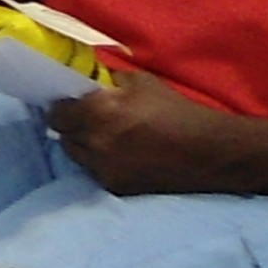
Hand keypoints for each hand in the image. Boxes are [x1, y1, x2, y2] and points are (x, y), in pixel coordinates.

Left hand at [49, 68, 253, 196]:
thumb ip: (109, 81)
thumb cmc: (177, 111)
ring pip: (75, 155)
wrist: (210, 152)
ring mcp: (103, 168)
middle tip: (88, 119)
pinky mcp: (115, 186)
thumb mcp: (142, 82)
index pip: (57, 112)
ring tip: (104, 137)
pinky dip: (99, 162)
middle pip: (63, 134)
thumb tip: (88, 83)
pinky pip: (93, 171)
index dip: (64, 107)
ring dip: (83, 145)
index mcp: (98, 112)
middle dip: (72, 125)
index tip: (73, 103)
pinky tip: (118, 155)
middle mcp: (95, 142)